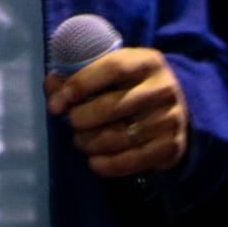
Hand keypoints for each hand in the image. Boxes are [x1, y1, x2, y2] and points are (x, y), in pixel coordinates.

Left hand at [43, 47, 190, 177]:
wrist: (175, 112)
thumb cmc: (130, 87)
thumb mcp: (111, 73)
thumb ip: (78, 76)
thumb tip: (52, 85)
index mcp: (147, 62)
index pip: (112, 68)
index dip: (81, 84)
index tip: (59, 102)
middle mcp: (163, 88)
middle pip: (111, 107)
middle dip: (80, 118)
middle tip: (71, 122)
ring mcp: (170, 119)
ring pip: (119, 137)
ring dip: (89, 143)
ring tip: (81, 140)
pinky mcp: (171, 147)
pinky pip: (132, 161)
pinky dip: (106, 165)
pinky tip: (94, 161)